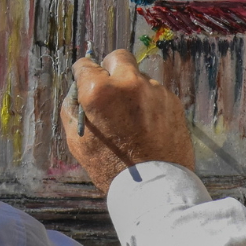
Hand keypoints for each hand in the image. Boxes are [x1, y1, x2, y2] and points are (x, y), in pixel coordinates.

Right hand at [62, 49, 194, 194]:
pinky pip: (155, 93)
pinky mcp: (173, 101)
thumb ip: (73, 109)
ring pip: (138, 77)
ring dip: (132, 89)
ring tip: (131, 117)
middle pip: (117, 57)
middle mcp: (128, 83)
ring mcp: (154, 90)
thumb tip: (76, 92)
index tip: (84, 81)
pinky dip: (149, 103)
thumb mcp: (77, 141)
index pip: (85, 65)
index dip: (82, 74)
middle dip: (110, 68)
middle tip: (109, 89)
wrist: (153, 188)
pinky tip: (146, 125)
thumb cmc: (110, 167)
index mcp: (99, 91)